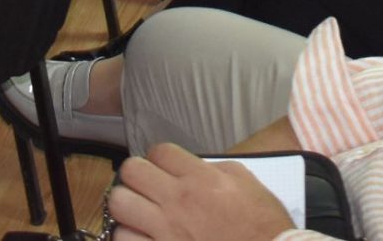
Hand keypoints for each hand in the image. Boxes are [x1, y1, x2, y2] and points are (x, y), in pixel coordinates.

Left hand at [109, 143, 292, 240]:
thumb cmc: (262, 224)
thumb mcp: (245, 182)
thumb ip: (213, 169)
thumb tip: (192, 167)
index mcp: (200, 179)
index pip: (159, 151)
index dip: (159, 157)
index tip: (163, 167)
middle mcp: (178, 201)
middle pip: (132, 171)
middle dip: (136, 175)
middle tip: (145, 185)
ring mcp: (165, 231)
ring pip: (119, 205)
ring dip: (127, 207)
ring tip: (138, 213)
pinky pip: (124, 239)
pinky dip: (128, 236)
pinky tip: (141, 237)